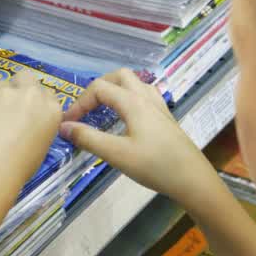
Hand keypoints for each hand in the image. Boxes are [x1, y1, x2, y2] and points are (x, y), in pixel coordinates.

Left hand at [0, 72, 62, 188]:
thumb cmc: (21, 167)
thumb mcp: (42, 145)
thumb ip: (38, 125)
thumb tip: (25, 124)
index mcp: (51, 109)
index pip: (45, 93)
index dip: (32, 100)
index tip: (24, 111)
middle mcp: (31, 94)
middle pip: (25, 77)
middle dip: (16, 86)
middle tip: (6, 105)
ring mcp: (5, 91)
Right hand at [61, 69, 217, 206]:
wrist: (192, 179)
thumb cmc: (154, 166)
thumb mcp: (116, 154)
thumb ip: (88, 138)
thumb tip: (63, 126)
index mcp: (133, 102)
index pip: (99, 88)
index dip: (79, 102)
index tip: (68, 123)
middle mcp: (146, 98)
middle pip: (120, 76)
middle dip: (99, 87)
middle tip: (87, 108)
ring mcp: (159, 107)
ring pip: (135, 84)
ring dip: (116, 90)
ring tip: (104, 109)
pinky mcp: (166, 118)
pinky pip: (145, 96)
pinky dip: (130, 99)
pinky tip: (127, 117)